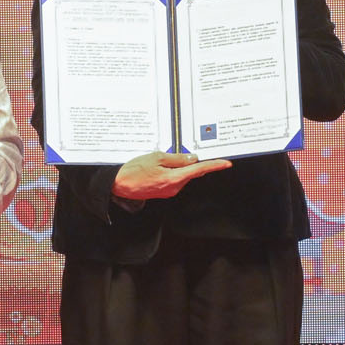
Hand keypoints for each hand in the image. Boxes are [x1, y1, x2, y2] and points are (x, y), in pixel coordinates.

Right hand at [112, 150, 230, 200]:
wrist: (119, 184)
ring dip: (178, 166)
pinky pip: (174, 179)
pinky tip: (158, 167)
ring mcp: (169, 191)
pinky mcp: (164, 191)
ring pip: (182, 175)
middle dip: (189, 162)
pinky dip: (172, 171)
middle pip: (191, 172)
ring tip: (159, 160)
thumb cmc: (133, 170)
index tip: (226, 163)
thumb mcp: (156, 157)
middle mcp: (174, 187)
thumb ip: (177, 158)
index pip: (199, 170)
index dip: (214, 166)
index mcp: (174, 178)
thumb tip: (192, 158)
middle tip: (178, 152)